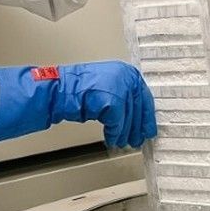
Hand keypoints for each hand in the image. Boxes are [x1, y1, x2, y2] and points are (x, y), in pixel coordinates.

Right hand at [0, 61, 156, 147]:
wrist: (61, 90)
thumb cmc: (77, 88)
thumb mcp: (105, 85)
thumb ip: (121, 93)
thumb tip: (135, 112)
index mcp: (125, 70)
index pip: (143, 95)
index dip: (146, 115)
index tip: (148, 127)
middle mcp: (125, 76)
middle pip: (138, 108)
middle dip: (137, 127)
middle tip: (138, 138)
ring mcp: (120, 87)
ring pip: (129, 117)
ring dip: (124, 133)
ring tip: (122, 141)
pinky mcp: (114, 101)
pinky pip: (118, 123)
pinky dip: (115, 133)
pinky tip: (112, 138)